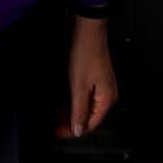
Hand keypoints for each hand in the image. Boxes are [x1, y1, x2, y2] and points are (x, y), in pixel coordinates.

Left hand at [61, 15, 117, 138]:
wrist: (87, 30)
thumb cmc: (85, 53)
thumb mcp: (78, 86)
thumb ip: (78, 110)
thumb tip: (78, 130)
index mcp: (107, 99)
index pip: (91, 124)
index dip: (73, 130)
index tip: (59, 131)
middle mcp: (107, 94)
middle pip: (89, 116)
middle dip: (71, 120)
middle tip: (55, 123)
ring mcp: (102, 86)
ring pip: (86, 106)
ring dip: (71, 110)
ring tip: (57, 112)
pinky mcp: (96, 79)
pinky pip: (85, 95)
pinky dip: (74, 99)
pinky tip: (63, 99)